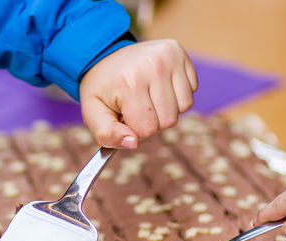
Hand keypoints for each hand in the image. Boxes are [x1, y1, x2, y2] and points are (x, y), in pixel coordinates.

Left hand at [79, 39, 197, 148]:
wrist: (104, 56)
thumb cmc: (102, 89)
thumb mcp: (93, 114)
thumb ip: (108, 134)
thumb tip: (133, 143)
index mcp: (130, 83)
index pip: (148, 129)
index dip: (136, 129)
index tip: (126, 115)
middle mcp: (153, 66)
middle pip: (169, 120)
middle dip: (153, 120)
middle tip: (137, 104)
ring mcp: (169, 56)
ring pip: (184, 106)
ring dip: (167, 108)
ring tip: (148, 94)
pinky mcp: (179, 52)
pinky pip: (192, 90)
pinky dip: (177, 93)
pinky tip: (159, 84)